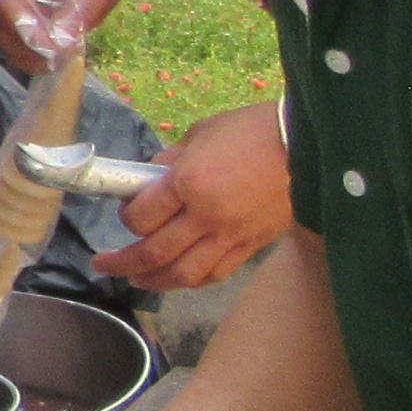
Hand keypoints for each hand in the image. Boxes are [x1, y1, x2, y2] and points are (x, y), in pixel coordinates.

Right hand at [0, 0, 136, 72]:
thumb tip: (64, 42)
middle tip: (55, 61)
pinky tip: (56, 58)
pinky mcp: (27, 20)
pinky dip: (33, 56)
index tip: (50, 48)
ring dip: (27, 56)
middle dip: (24, 49)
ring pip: (7, 38)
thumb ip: (86, 7)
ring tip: (58, 61)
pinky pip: (19, 43)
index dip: (24, 29)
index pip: (10, 3)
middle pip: (1, 25)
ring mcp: (19, 5)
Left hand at [97, 102, 293, 288]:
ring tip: (135, 278)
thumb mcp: (201, 134)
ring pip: (182, 275)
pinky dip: (189, 280)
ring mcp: (230, 236)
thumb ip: (170, 162)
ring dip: (152, 280)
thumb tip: (147, 181)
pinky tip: (175, 277)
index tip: (125, 211)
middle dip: (122, 262)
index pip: (141, 216)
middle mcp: (206, 216)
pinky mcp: (250, 247)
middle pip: (154, 253)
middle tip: (103, 264)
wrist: (309, 144)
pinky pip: (213, 274)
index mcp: (189, 183)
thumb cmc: (252, 130)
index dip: (125, 217)